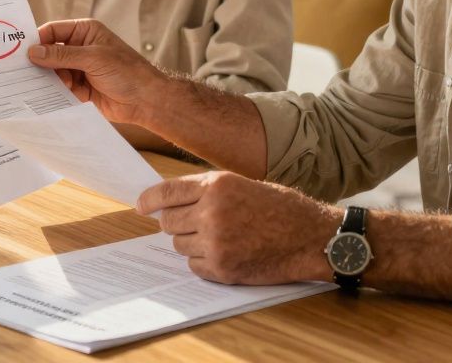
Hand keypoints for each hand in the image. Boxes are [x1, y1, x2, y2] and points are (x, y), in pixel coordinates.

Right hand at [27, 19, 163, 126]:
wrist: (146, 101)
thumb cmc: (127, 72)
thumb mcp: (93, 58)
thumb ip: (62, 56)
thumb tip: (34, 52)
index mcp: (85, 32)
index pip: (53, 32)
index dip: (38, 40)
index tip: (21, 52)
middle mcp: (80, 49)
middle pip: (50, 53)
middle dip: (39, 63)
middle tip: (22, 72)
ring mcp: (79, 69)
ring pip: (53, 73)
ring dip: (48, 80)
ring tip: (38, 87)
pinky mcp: (80, 89)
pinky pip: (60, 89)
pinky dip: (55, 93)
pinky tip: (49, 98)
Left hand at [137, 171, 341, 284]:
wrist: (310, 236)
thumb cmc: (280, 207)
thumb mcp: (241, 184)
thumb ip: (206, 191)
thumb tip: (168, 203)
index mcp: (216, 185)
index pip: (166, 193)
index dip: (149, 200)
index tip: (141, 206)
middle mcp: (212, 212)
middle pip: (168, 222)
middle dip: (176, 223)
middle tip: (194, 224)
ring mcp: (216, 243)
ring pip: (179, 245)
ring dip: (192, 243)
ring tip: (220, 237)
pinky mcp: (223, 268)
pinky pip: (193, 266)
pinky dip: (203, 262)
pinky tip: (226, 253)